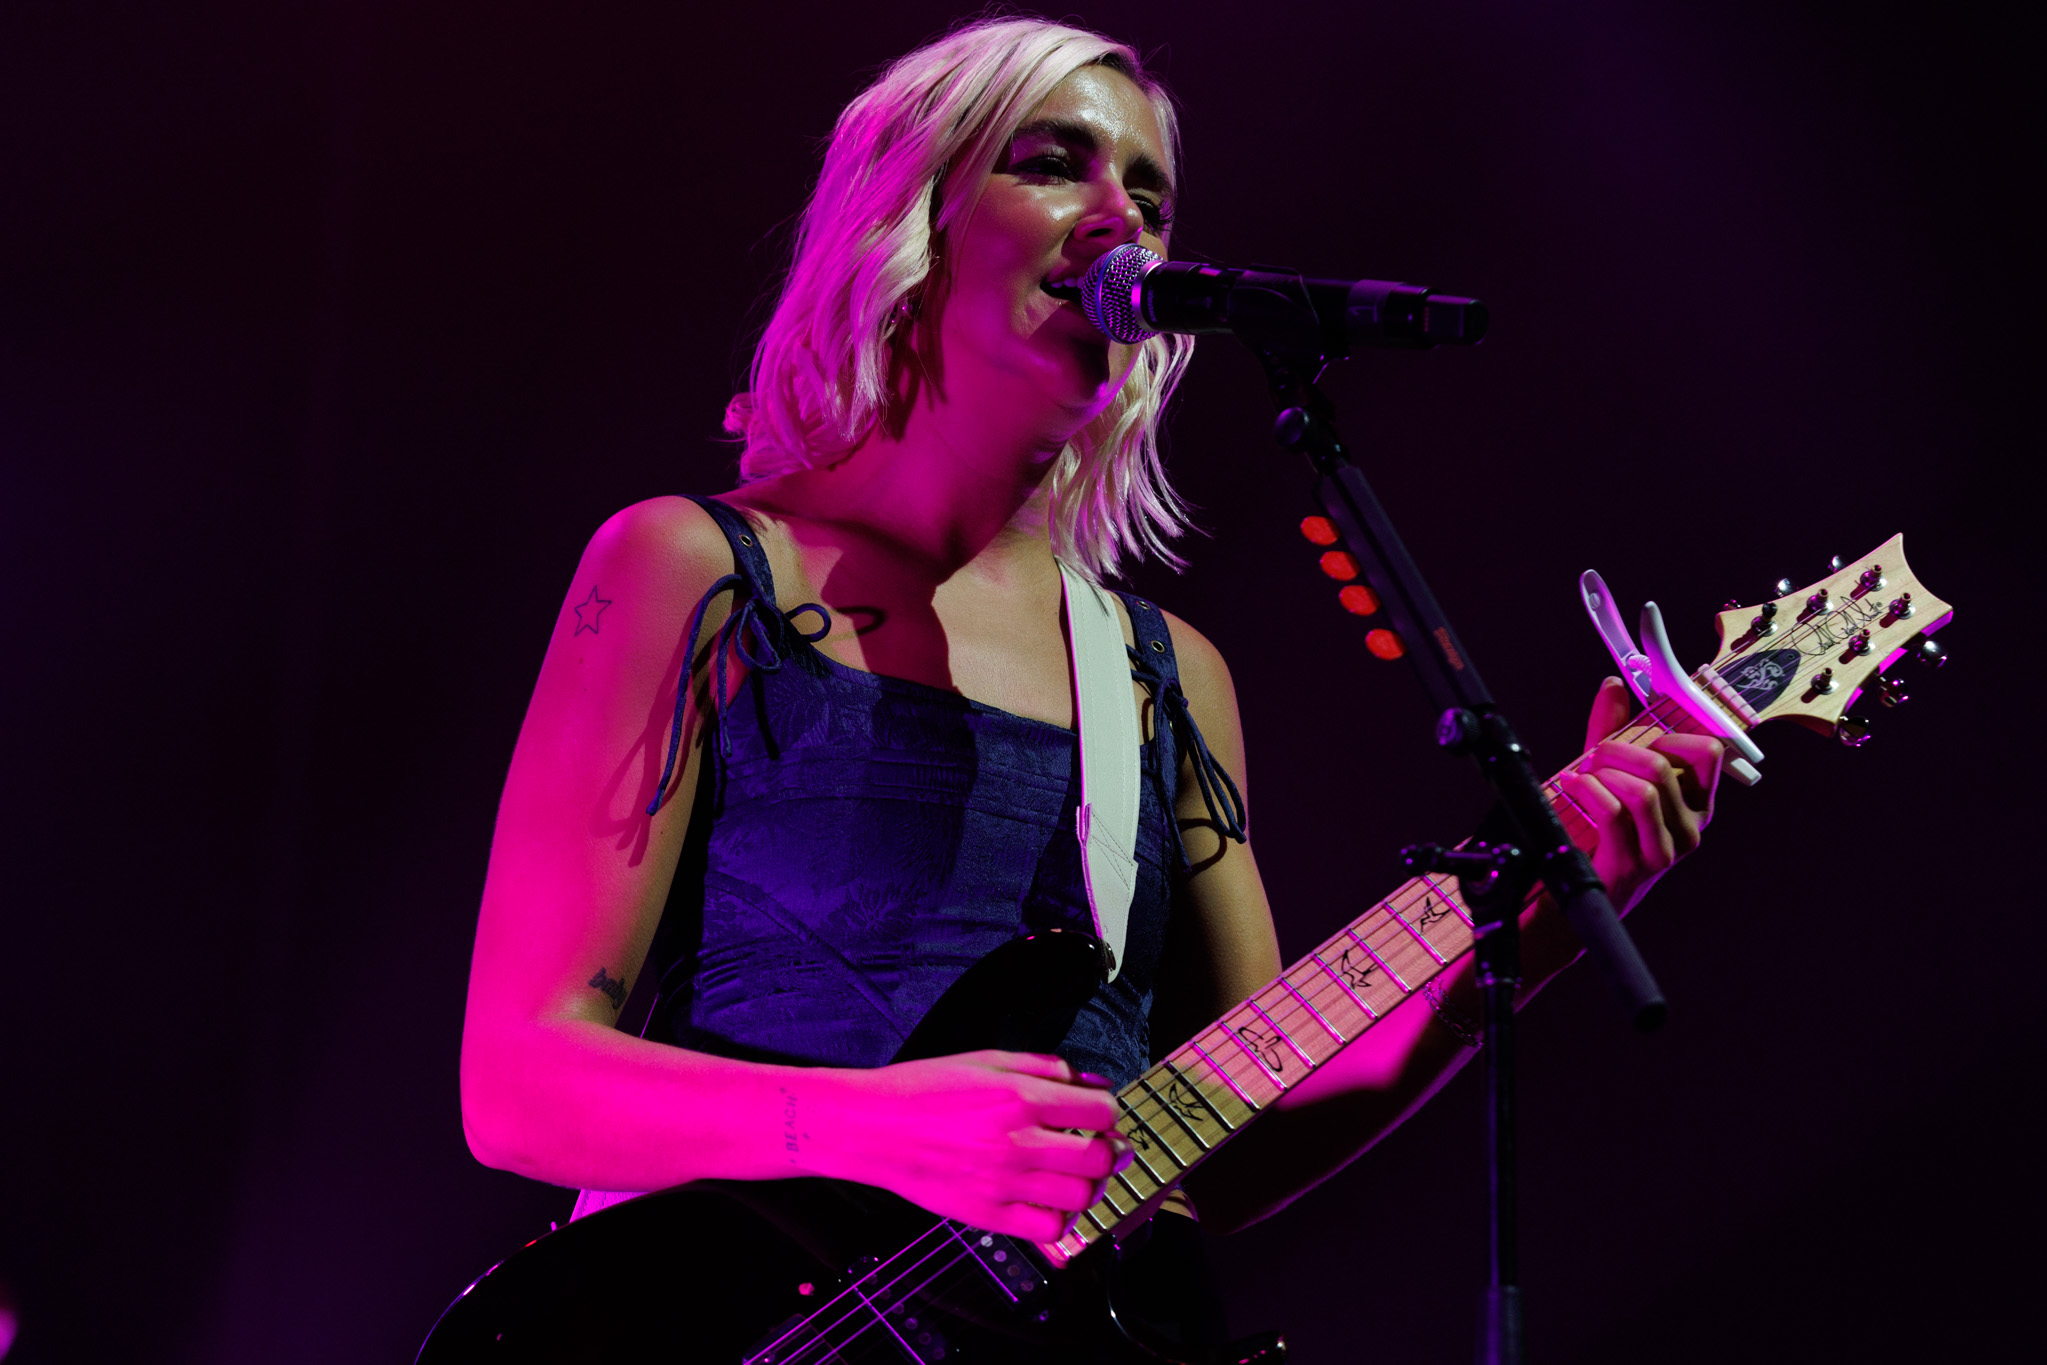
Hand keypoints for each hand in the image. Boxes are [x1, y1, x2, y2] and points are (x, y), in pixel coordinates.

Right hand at [813, 1050, 1134, 1241]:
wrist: (872, 1127)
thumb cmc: (924, 1088)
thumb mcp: (986, 1059)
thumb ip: (1044, 1068)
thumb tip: (1089, 1081)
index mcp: (1020, 1098)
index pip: (1100, 1111)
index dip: (1109, 1112)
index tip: (1101, 1115)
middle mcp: (1017, 1142)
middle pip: (1098, 1159)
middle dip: (1109, 1151)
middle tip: (1101, 1147)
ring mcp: (1003, 1183)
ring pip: (1080, 1198)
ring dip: (1088, 1186)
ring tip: (1075, 1176)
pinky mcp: (986, 1214)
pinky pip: (1046, 1230)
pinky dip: (1060, 1220)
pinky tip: (1049, 1202)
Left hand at [1558, 678, 1724, 912]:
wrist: (1582, 887)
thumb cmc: (1603, 828)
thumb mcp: (1611, 773)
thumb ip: (1614, 729)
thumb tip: (1614, 684)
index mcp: (1696, 803)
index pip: (1708, 751)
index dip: (1669, 733)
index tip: (1640, 737)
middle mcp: (1690, 828)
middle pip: (1661, 766)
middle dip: (1617, 750)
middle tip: (1595, 756)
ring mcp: (1665, 850)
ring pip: (1642, 790)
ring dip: (1602, 773)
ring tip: (1583, 775)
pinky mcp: (1633, 865)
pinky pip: (1613, 812)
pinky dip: (1586, 791)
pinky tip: (1572, 786)